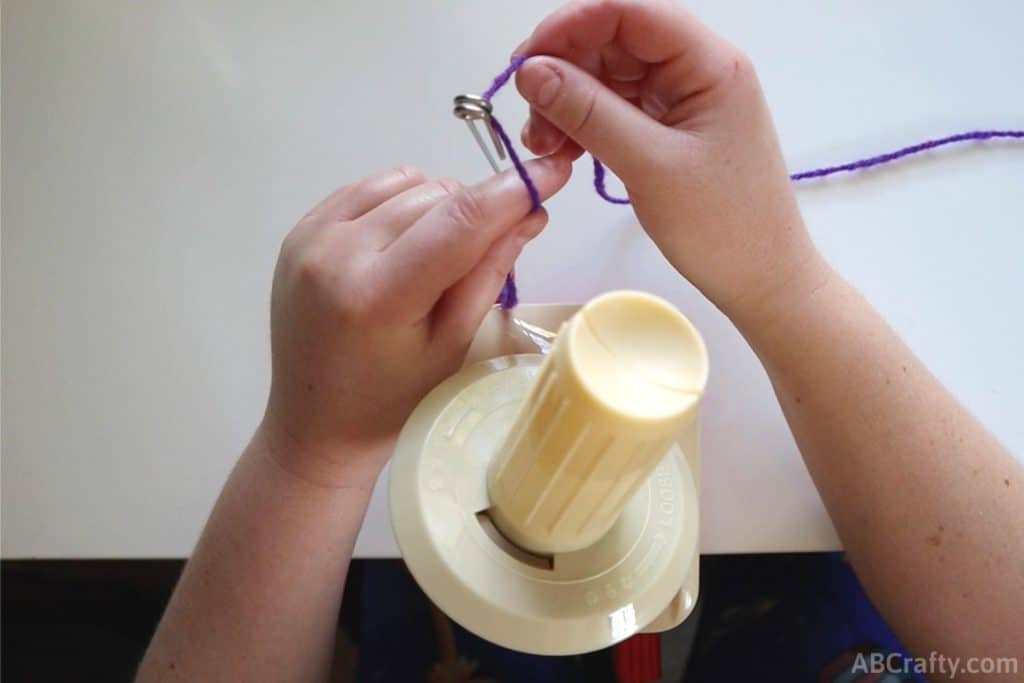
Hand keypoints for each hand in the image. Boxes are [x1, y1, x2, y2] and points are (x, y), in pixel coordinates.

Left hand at [262, 157, 571, 484]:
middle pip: (435, 195)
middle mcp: (336, 254)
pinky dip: (401, 200)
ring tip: (436, 255)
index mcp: (378, 296)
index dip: (513, 190)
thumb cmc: (392, 398)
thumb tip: (531, 210)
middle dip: (476, 212)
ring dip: (438, 205)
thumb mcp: (452, 343)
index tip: (554, 171)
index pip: (459, 221)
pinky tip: (404, 240)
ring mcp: (311, 237)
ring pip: (406, 182)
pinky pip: (369, 186)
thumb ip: (489, 272)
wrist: (314, 422)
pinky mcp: (300, 228)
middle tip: (484, 252)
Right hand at [515, 0, 825, 325]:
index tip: (525, 62)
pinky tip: (564, 151)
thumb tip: (531, 71)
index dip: (570, 25)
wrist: (761, 278)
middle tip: (531, 119)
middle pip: (613, 39)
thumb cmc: (723, 227)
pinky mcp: (669, 127)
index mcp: (709, 63)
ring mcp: (682, 98)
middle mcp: (696, 68)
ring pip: (608, 75)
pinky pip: (615, 108)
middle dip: (563, 70)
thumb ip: (589, 112)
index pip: (629, 10)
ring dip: (567, 102)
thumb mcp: (649, 166)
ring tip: (544, 146)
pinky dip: (582, 124)